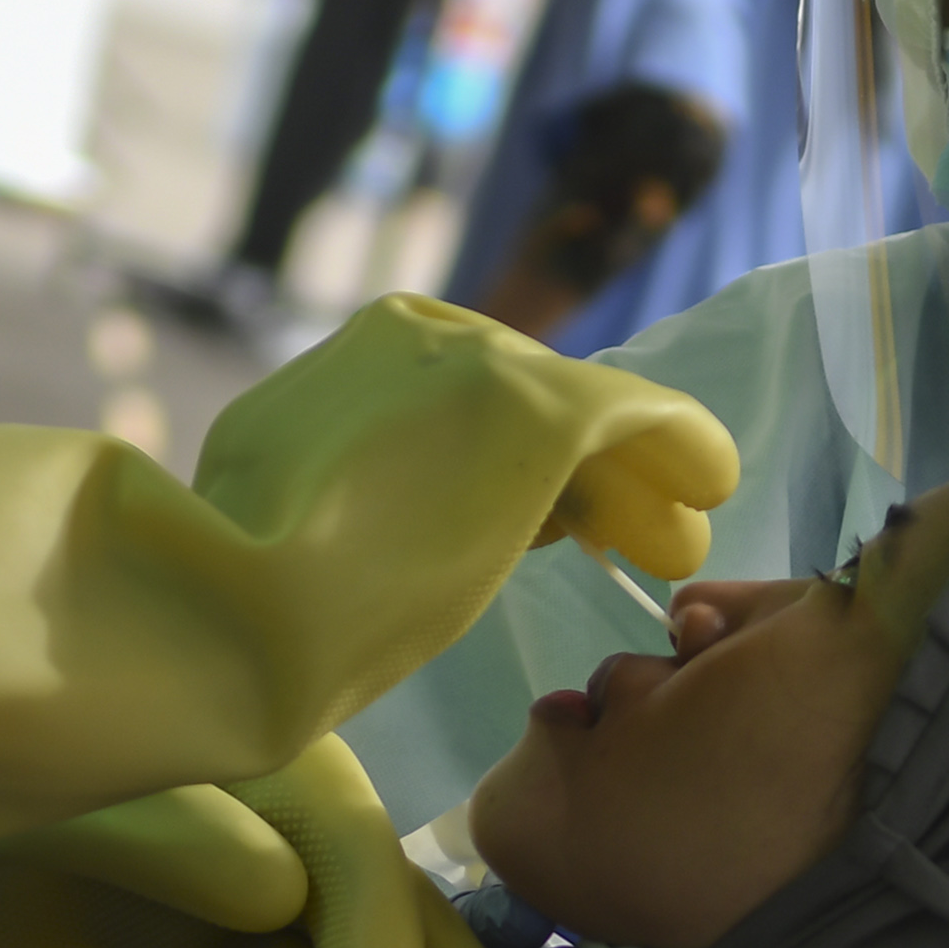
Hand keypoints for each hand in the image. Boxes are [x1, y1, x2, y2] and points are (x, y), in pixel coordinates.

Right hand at [187, 292, 739, 584]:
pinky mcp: (541, 407)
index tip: (557, 529)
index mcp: (345, 361)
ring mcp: (477, 361)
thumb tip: (400, 507)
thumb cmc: (241, 595)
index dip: (523, 471)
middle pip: (529, 399)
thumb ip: (350, 486)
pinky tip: (712, 486)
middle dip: (589, 476)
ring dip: (635, 478)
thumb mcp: (294, 511)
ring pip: (585, 411)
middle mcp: (411, 336)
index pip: (463, 401)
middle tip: (638, 537)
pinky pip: (640, 417)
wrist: (236, 610)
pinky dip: (683, 447)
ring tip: (677, 539)